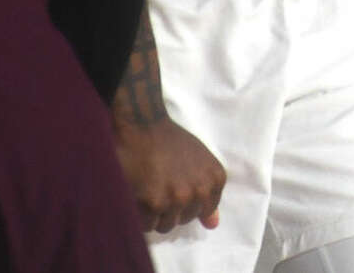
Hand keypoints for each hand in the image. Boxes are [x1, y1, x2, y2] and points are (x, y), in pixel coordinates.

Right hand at [113, 117, 225, 233]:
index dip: (186, 203)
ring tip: (148, 191)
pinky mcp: (154, 203)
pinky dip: (139, 215)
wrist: (144, 127)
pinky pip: (147, 225)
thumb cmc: (172, 143)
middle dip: (170, 210)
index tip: (175, 188)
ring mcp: (178, 198)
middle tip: (159, 188)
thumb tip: (212, 225)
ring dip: (154, 215)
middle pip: (183, 219)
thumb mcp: (200, 163)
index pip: (203, 210)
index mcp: (215, 180)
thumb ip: (208, 194)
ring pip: (165, 226)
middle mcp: (200, 191)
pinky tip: (138, 195)